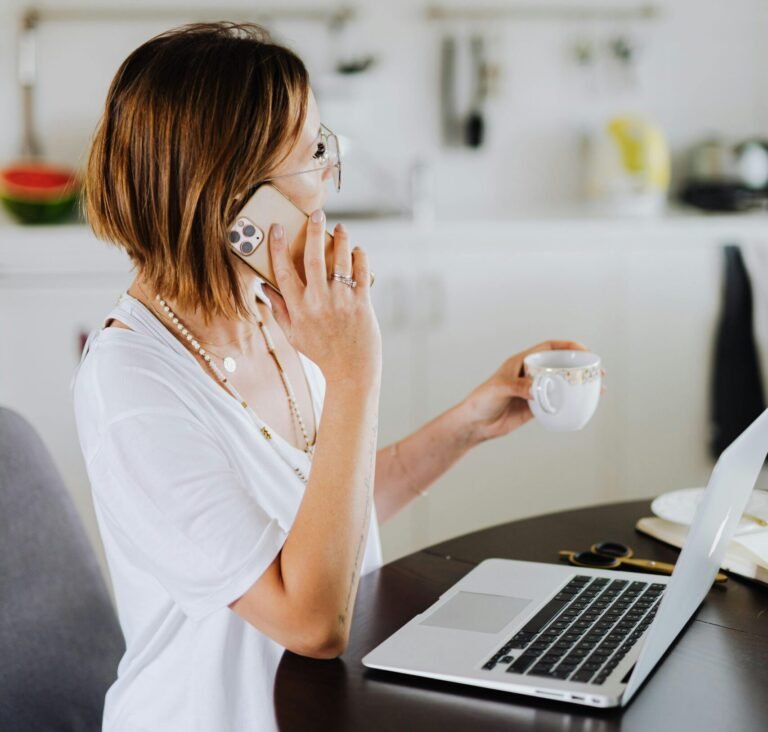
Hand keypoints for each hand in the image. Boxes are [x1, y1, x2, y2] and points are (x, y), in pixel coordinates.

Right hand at [262, 211, 381, 385]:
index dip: (277, 247)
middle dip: (314, 231)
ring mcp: (342, 301)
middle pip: (313, 258)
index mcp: (298, 308)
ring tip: (340, 228)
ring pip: (340, 260)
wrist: (351, 370)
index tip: (277, 228)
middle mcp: (318, 302)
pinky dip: (359, 257)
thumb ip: (279, 310)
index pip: (282, 271)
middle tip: (316, 213)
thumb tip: (265, 286)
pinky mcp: (362, 303)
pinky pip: (361, 272)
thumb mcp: (293, 335)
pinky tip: (356, 249)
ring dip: (341, 239)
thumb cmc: (320, 352)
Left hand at [458, 340, 591, 443]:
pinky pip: (556, 402)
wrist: (475, 424)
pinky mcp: (535, 407)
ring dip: (579, 384)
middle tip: (597, 371)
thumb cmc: (481, 401)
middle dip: (579, 365)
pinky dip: (570, 402)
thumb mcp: (499, 389)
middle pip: (559, 364)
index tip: (585, 350)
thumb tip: (537, 389)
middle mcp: (530, 374)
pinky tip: (582, 405)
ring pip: (561, 383)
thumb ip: (517, 386)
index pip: (549, 348)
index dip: (568, 346)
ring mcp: (534, 390)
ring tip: (597, 388)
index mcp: (521, 362)